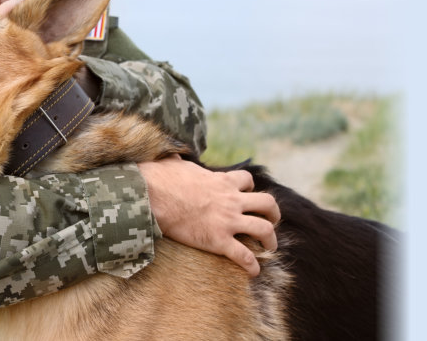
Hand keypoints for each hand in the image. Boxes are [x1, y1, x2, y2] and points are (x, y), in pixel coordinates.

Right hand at [138, 156, 280, 276]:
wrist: (153, 196)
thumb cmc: (161, 178)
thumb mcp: (176, 163)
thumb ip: (181, 160)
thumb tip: (172, 154)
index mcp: (222, 181)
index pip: (247, 180)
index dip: (250, 188)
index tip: (247, 194)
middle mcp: (231, 200)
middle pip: (267, 203)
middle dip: (274, 214)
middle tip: (272, 221)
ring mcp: (227, 221)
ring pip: (263, 229)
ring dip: (271, 240)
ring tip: (270, 247)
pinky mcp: (218, 241)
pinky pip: (243, 255)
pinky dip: (252, 265)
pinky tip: (254, 271)